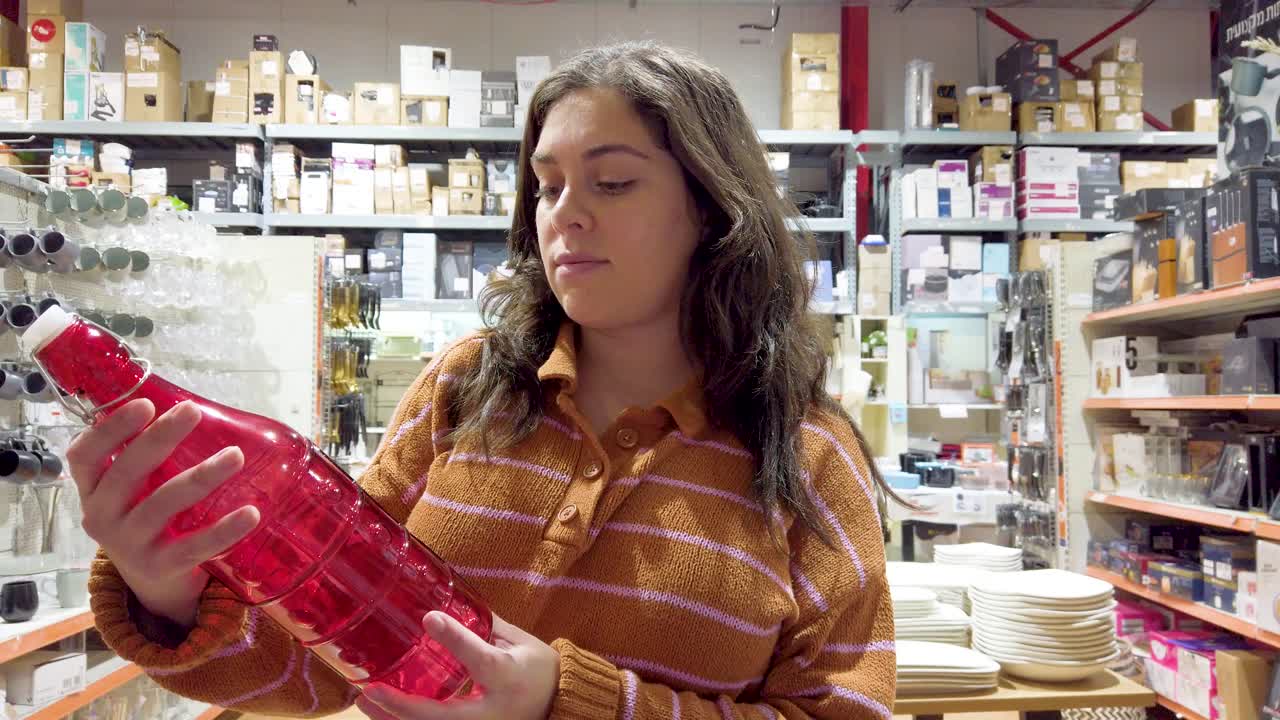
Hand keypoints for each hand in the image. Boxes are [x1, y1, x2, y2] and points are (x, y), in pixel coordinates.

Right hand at [69, 399, 259, 626]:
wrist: (154, 586)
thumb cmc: (148, 519)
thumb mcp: (134, 492)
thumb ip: (149, 458)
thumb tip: (191, 407)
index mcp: (92, 491)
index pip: (84, 456)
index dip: (110, 429)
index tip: (145, 404)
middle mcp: (101, 517)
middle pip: (126, 473)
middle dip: (160, 438)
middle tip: (193, 411)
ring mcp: (128, 545)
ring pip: (164, 504)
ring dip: (202, 476)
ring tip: (236, 455)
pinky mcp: (159, 568)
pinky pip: (194, 546)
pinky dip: (224, 530)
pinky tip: (251, 513)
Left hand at [357, 612, 559, 719]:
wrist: (560, 705)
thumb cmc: (539, 669)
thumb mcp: (520, 641)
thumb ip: (483, 627)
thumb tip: (443, 606)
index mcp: (509, 677)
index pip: (480, 659)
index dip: (455, 639)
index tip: (429, 619)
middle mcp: (493, 712)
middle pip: (443, 716)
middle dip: (403, 705)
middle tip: (370, 689)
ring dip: (395, 718)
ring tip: (366, 700)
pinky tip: (385, 711)